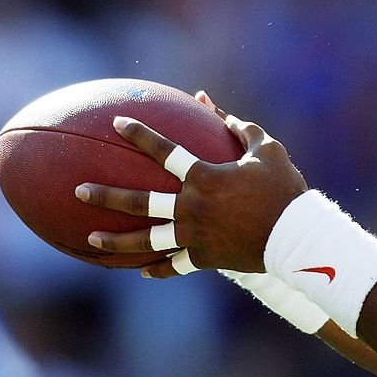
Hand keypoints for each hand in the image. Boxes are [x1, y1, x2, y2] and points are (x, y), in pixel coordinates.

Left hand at [75, 94, 307, 277]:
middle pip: (140, 202)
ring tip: (91, 239)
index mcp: (205, 177)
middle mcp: (192, 207)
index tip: (117, 122)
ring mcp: (195, 236)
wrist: (298, 237)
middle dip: (106, 196)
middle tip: (79, 191)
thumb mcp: (266, 150)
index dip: (139, 134)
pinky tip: (141, 270)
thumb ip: (238, 127)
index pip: (164, 151)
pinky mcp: (204, 259)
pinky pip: (174, 265)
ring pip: (147, 240)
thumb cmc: (284, 188)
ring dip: (116, 241)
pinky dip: (158, 267)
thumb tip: (212, 106)